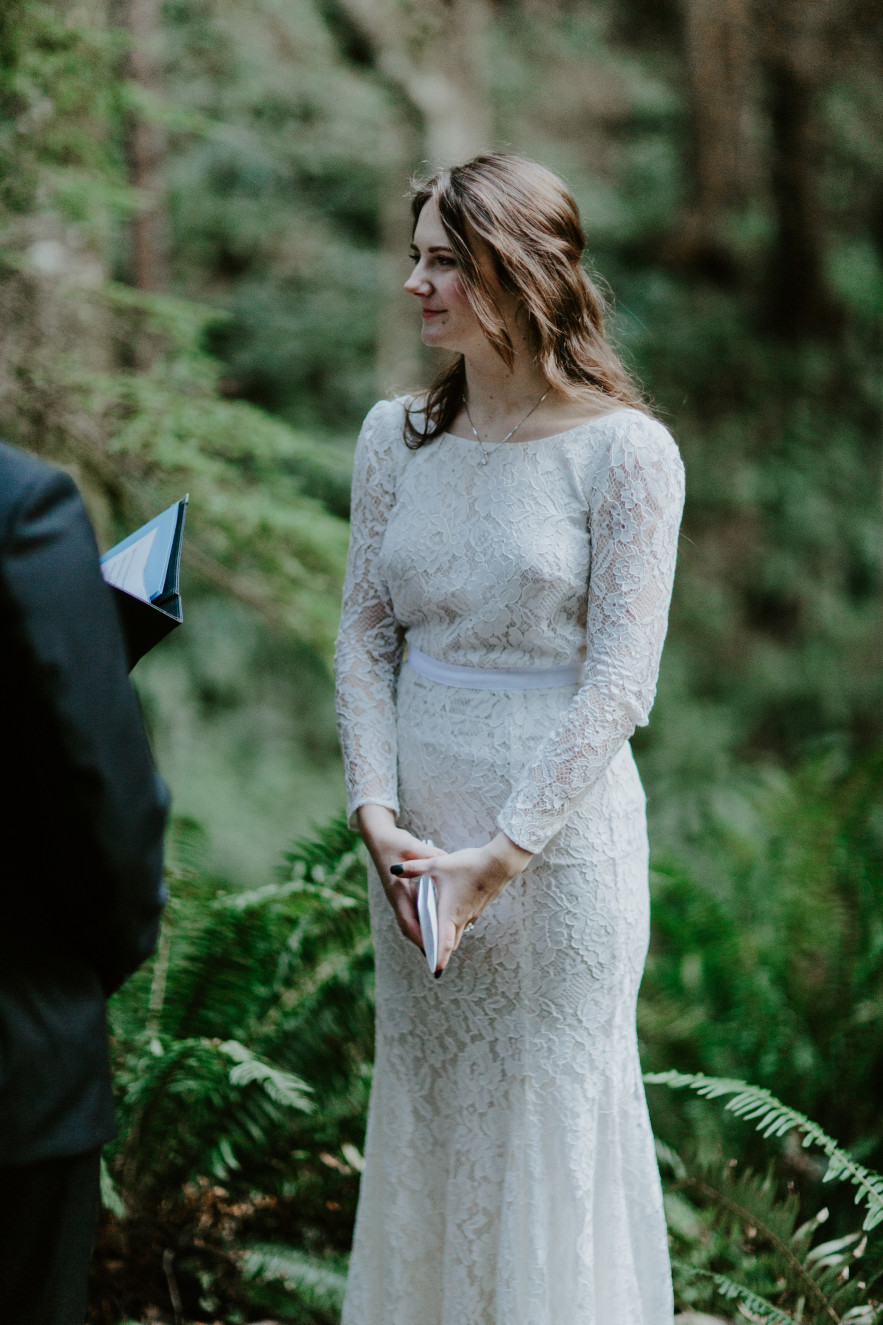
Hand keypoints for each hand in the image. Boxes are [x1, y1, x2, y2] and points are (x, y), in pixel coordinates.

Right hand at [356, 805, 446, 950]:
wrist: (379, 837)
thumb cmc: (394, 842)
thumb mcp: (411, 846)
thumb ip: (428, 855)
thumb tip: (444, 860)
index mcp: (397, 891)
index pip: (407, 921)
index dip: (419, 937)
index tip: (432, 949)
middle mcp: (397, 897)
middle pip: (410, 927)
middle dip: (423, 942)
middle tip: (440, 956)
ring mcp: (399, 896)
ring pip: (411, 921)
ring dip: (424, 933)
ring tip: (442, 946)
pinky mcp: (403, 892)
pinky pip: (414, 912)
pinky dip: (425, 920)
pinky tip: (439, 923)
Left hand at [391, 832, 532, 972]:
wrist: (500, 862)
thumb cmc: (467, 865)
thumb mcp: (437, 864)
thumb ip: (414, 868)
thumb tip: (394, 869)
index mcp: (450, 913)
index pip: (443, 943)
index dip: (439, 958)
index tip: (436, 970)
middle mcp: (462, 918)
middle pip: (450, 941)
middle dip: (440, 949)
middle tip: (429, 953)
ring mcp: (473, 913)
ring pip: (459, 930)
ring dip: (448, 934)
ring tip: (435, 931)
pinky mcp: (479, 907)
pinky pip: (466, 920)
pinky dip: (456, 921)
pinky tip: (450, 908)